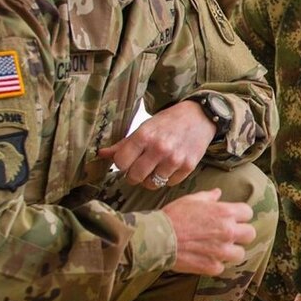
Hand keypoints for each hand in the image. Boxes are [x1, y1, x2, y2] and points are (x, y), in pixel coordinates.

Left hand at [100, 99, 216, 188]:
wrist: (199, 117)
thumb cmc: (168, 122)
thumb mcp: (144, 127)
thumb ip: (124, 143)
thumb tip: (101, 154)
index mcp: (144, 136)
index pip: (120, 162)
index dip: (121, 164)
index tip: (126, 161)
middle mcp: (159, 148)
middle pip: (134, 176)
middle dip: (133, 175)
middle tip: (138, 169)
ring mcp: (175, 159)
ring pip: (152, 183)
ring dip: (150, 179)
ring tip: (154, 168)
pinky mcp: (188, 166)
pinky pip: (169, 183)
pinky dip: (167, 178)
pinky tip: (169, 167)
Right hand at [161, 188, 256, 274]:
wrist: (157, 238)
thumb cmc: (173, 216)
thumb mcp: (191, 200)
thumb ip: (209, 197)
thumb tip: (218, 193)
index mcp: (225, 212)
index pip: (248, 213)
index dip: (240, 216)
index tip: (233, 219)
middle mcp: (228, 231)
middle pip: (250, 234)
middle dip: (241, 234)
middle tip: (228, 235)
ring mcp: (222, 251)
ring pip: (240, 254)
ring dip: (231, 251)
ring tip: (218, 249)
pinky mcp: (212, 266)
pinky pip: (222, 267)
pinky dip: (214, 264)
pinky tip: (204, 258)